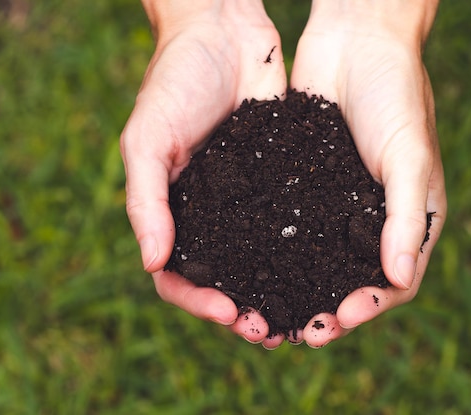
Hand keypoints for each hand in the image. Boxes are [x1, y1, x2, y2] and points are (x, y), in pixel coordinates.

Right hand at [120, 0, 286, 347]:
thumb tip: (153, 262)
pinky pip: (291, 225)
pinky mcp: (281, 181)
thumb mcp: (147, 138)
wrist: (224, 31)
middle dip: (242, 310)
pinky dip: (302, 254)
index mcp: (173, 211)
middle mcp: (211, 214)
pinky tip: (323, 271)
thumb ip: (147, 199)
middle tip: (270, 332)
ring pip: (260, 262)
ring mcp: (247, 202)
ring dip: (275, 293)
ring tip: (299, 318)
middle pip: (223, 279)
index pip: (177, 275)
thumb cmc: (174, 80)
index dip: (198, 300)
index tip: (228, 311)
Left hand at [290, 0, 446, 346]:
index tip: (338, 321)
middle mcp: (372, 218)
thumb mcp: (408, 155)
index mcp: (409, 217)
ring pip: (318, 261)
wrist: (358, 41)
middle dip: (327, 309)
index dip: (369, 307)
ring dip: (298, 290)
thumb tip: (398, 279)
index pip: (394, 281)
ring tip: (270, 313)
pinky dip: (277, 253)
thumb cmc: (397, 93)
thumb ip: (405, 216)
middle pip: (350, 280)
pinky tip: (252, 268)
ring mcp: (336, 204)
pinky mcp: (305, 185)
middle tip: (298, 332)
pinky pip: (292, 227)